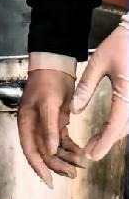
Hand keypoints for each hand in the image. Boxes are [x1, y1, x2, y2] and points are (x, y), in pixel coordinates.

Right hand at [18, 69, 82, 186]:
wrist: (56, 65)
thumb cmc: (47, 81)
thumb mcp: (48, 103)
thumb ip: (49, 127)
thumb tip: (50, 150)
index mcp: (26, 123)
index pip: (30, 151)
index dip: (38, 167)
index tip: (49, 181)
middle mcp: (34, 127)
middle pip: (44, 153)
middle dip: (57, 164)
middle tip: (72, 173)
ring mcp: (45, 125)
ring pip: (54, 148)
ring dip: (66, 158)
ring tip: (80, 165)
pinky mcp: (56, 122)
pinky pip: (63, 140)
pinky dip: (71, 148)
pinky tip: (79, 154)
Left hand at [71, 21, 128, 160]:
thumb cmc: (121, 43)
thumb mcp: (97, 63)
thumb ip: (85, 88)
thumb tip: (74, 110)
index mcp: (127, 94)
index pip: (115, 126)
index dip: (103, 143)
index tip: (91, 154)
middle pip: (122, 129)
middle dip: (105, 142)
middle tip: (88, 151)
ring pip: (127, 124)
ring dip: (111, 134)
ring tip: (93, 141)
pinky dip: (118, 125)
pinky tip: (106, 128)